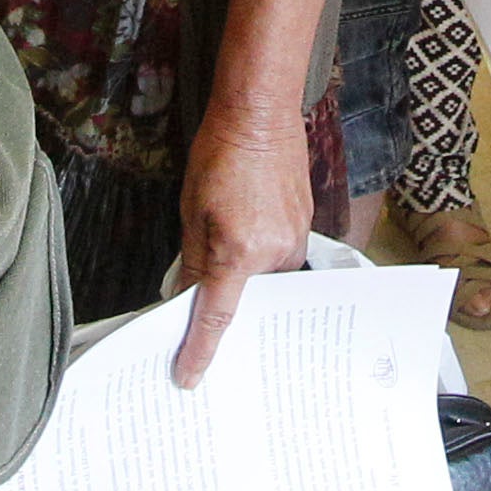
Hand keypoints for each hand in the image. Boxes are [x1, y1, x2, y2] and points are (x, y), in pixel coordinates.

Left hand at [168, 101, 314, 387]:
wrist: (261, 114)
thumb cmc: (220, 154)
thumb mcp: (191, 211)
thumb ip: (192, 260)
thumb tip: (186, 297)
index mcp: (240, 253)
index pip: (217, 317)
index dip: (200, 351)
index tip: (189, 377)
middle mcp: (274, 253)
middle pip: (245, 300)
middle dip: (225, 304)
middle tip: (201, 311)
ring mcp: (294, 240)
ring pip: (264, 278)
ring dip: (244, 275)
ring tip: (226, 249)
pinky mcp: (304, 226)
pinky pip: (279, 257)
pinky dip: (259, 256)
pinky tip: (245, 234)